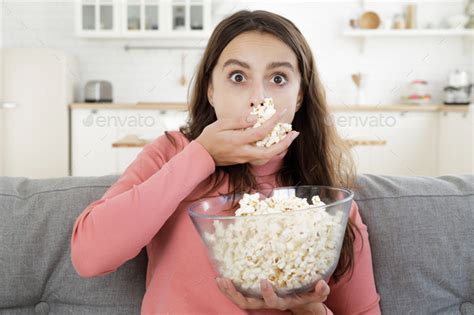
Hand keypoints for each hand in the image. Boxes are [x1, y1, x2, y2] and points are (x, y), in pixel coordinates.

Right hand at [196, 108, 298, 166]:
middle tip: (295, 133)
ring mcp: (244, 159)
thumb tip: (256, 118)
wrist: (202, 155)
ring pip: (268, 157)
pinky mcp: (244, 161)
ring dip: (280, 148)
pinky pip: (262, 158)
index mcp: (238, 141)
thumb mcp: (220, 124)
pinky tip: (275, 144)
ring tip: (288, 138)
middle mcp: (244, 152)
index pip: (260, 132)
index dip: (273, 122)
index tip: (282, 112)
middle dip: (285, 143)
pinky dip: (272, 151)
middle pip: (270, 152)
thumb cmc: (210, 137)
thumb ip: (239, 121)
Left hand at [215, 277, 329, 313]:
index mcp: (281, 301)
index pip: (272, 301)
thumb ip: (320, 291)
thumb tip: (322, 283)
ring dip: (227, 291)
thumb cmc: (307, 296)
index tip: (263, 281)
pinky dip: (228, 287)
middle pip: (247, 303)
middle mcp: (266, 302)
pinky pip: (238, 293)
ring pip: (240, 300)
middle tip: (226, 280)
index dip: (267, 293)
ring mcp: (258, 299)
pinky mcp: (253, 294)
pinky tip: (220, 276)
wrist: (299, 303)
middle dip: (235, 294)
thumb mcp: (316, 295)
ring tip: (218, 278)